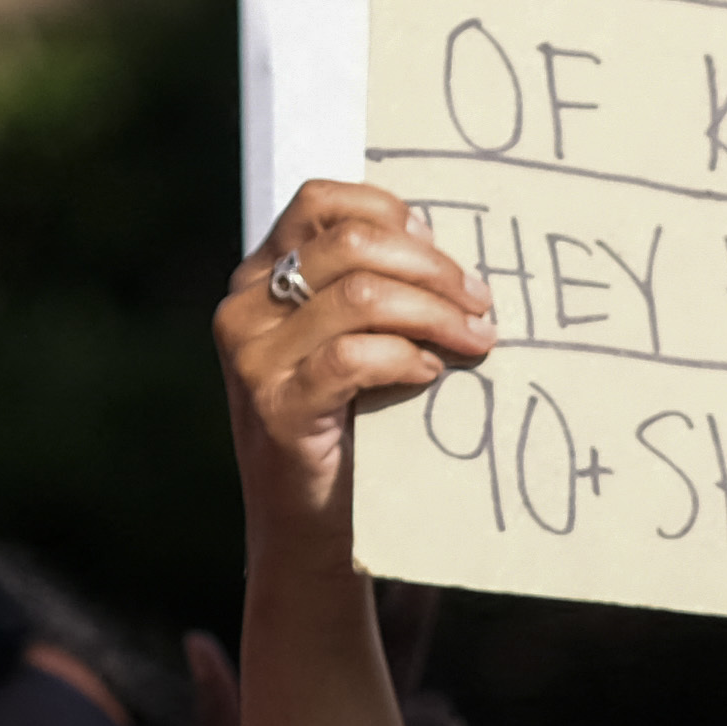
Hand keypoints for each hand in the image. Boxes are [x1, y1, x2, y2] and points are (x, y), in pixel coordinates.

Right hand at [218, 179, 496, 561]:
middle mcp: (244, 307)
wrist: (308, 525)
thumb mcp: (347, 340)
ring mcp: (254, 357)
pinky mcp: (277, 407)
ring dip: (434, 313)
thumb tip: (446, 250)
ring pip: (360, 296)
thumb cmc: (345, 425)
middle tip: (482, 303)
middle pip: (351, 244)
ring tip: (475, 339)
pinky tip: (431, 374)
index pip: (320, 200)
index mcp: (259, 276)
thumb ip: (371, 290)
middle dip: (433, 269)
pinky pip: (353, 357)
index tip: (440, 246)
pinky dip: (405, 358)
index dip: (389, 211)